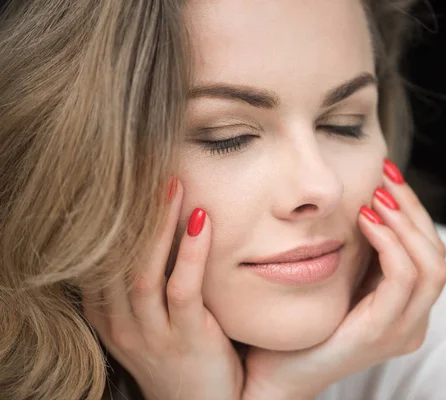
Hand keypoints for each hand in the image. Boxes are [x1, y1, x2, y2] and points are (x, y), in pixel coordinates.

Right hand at [82, 178, 243, 399]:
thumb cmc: (179, 352)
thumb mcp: (148, 318)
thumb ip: (144, 280)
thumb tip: (157, 224)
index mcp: (106, 314)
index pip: (99, 258)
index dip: (111, 218)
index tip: (127, 179)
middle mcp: (120, 324)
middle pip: (117, 260)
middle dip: (132, 213)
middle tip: (148, 168)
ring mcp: (151, 335)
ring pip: (143, 273)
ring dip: (158, 226)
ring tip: (174, 186)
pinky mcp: (187, 340)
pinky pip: (182, 291)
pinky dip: (189, 254)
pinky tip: (202, 223)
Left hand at [241, 159, 445, 399]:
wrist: (276, 369)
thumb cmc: (306, 320)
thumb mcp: (343, 278)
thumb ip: (364, 252)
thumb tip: (369, 199)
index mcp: (407, 307)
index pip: (431, 250)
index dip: (414, 210)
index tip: (388, 176)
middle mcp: (413, 321)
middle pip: (437, 253)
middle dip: (413, 209)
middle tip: (385, 177)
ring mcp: (401, 330)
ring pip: (431, 265)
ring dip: (405, 223)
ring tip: (376, 197)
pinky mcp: (380, 332)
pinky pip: (403, 278)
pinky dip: (389, 243)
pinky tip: (365, 220)